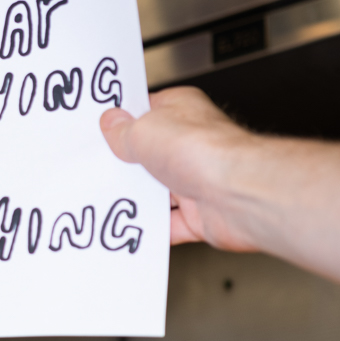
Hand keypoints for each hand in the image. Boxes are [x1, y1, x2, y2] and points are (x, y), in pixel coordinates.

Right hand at [100, 88, 260, 248]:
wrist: (238, 194)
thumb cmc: (205, 152)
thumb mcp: (143, 130)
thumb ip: (123, 131)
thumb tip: (111, 124)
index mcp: (182, 111)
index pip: (148, 112)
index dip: (123, 121)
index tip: (101, 132)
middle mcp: (192, 144)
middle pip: (151, 155)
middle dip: (129, 165)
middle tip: (103, 169)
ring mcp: (197, 180)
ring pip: (159, 192)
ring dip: (140, 198)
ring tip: (114, 199)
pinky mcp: (201, 215)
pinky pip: (170, 225)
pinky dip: (154, 229)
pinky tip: (135, 227)